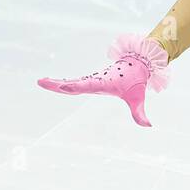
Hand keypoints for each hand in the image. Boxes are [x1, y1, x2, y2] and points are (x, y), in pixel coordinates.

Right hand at [37, 34, 169, 126]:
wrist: (138, 63)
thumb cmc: (137, 81)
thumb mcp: (138, 98)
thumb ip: (140, 113)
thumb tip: (148, 126)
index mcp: (104, 83)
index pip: (88, 85)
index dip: (76, 86)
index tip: (64, 86)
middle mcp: (95, 80)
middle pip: (74, 83)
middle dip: (57, 83)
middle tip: (41, 81)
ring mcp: (92, 80)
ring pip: (72, 82)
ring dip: (56, 83)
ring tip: (40, 82)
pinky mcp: (92, 81)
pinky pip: (76, 83)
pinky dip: (64, 83)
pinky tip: (54, 85)